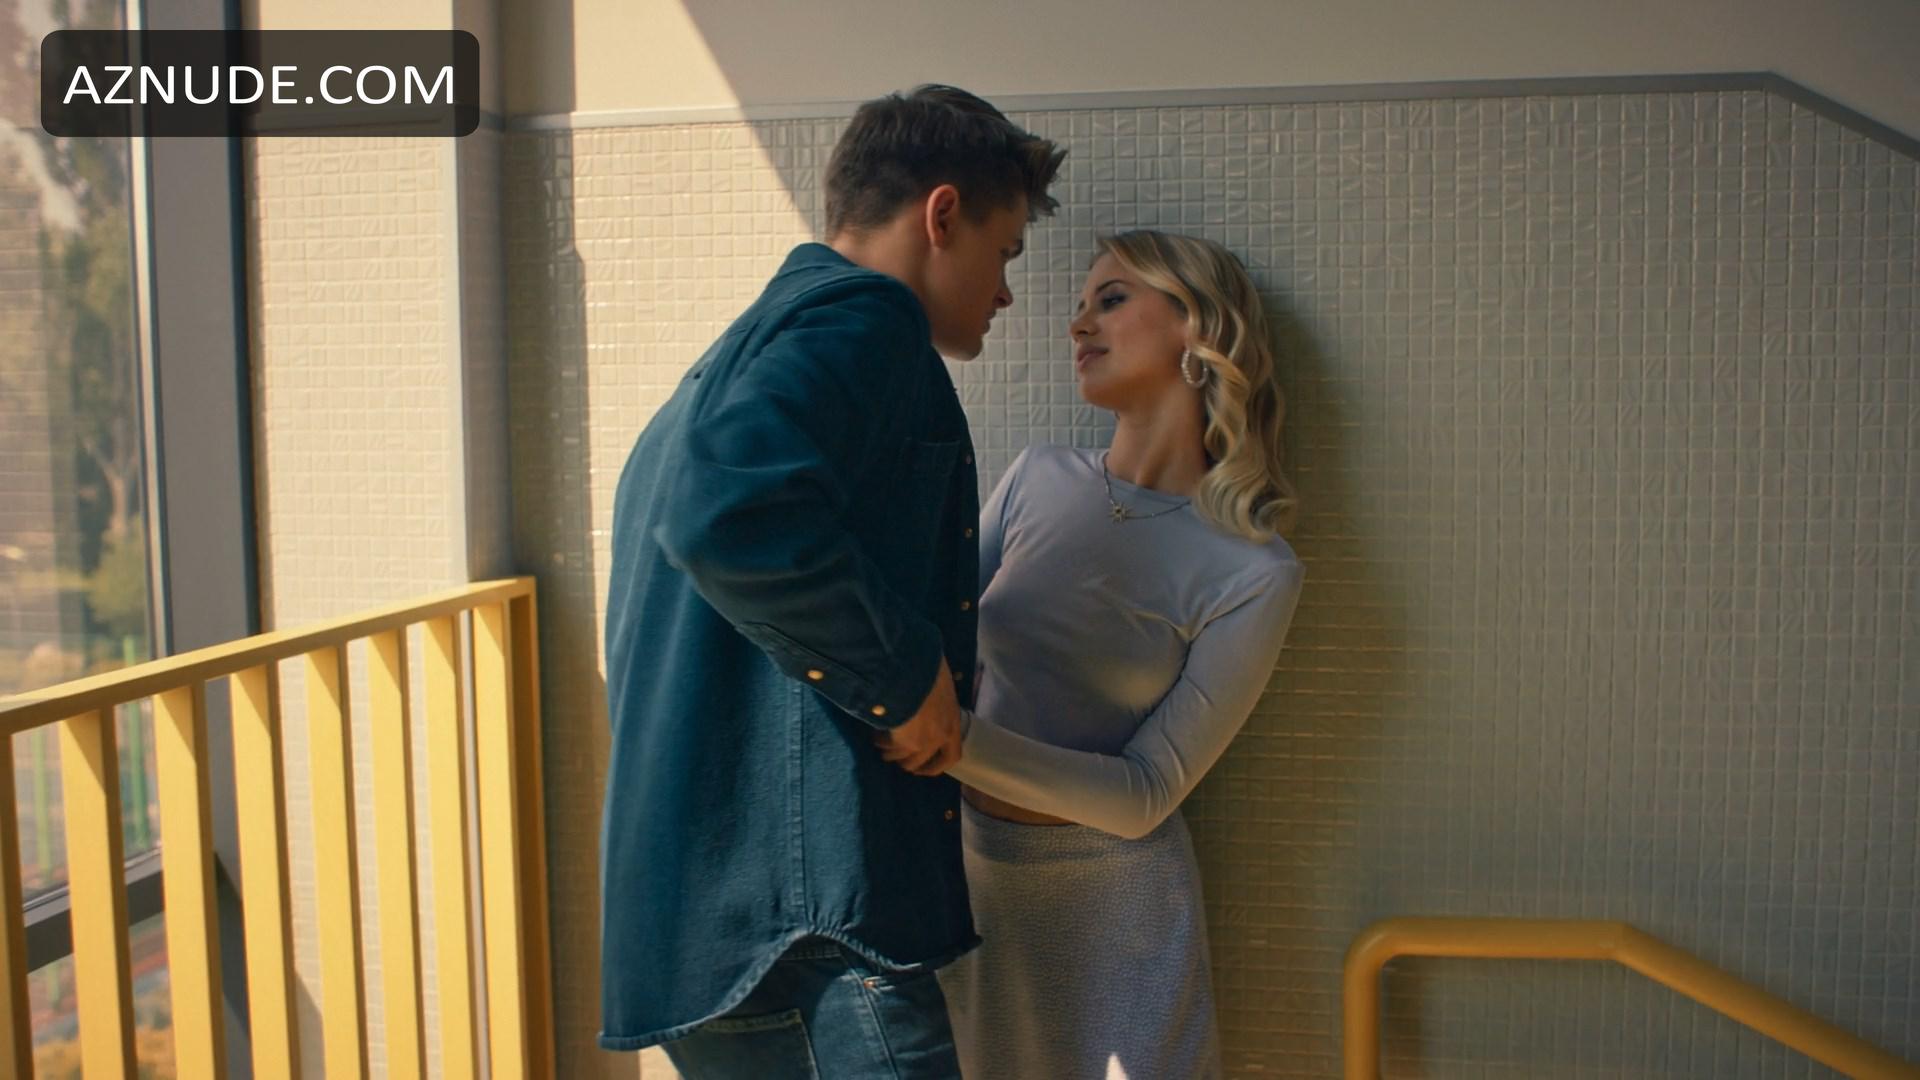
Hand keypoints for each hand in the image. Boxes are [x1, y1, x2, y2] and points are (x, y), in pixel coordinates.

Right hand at [874, 659, 962, 776]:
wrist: (914, 671)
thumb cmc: (930, 669)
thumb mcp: (941, 681)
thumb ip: (936, 695)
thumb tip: (929, 691)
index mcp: (953, 723)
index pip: (951, 756)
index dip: (937, 766)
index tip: (924, 768)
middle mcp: (939, 738)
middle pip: (921, 763)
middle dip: (908, 763)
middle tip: (896, 758)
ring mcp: (921, 742)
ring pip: (901, 758)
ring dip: (890, 753)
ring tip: (880, 743)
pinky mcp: (902, 742)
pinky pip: (887, 747)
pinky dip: (879, 742)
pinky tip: (873, 734)